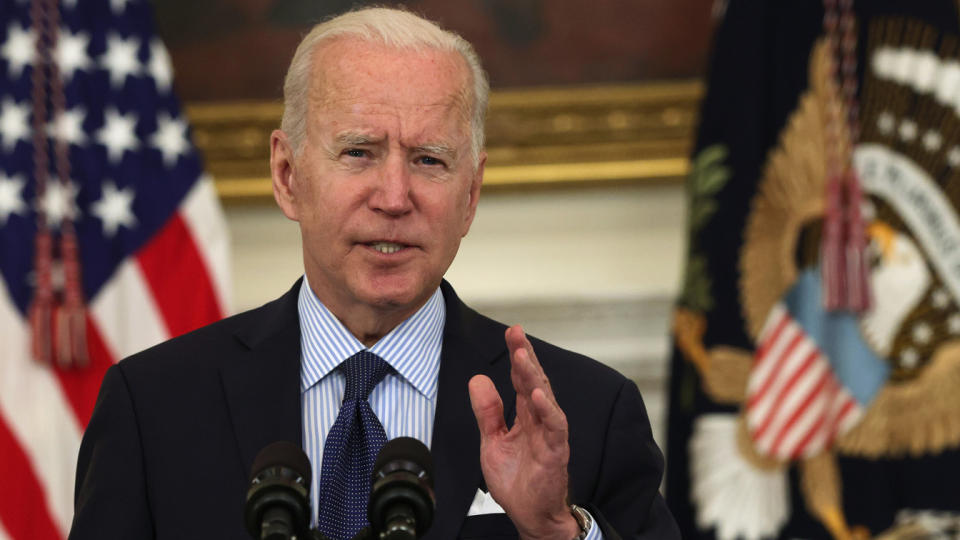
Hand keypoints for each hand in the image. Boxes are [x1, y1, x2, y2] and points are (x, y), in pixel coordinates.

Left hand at [468, 325, 579, 539]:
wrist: (529, 515)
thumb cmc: (517, 481)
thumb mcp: (492, 442)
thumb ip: (487, 412)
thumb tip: (478, 379)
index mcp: (525, 416)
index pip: (521, 380)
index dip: (517, 356)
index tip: (512, 333)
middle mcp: (539, 420)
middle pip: (534, 381)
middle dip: (525, 356)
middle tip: (517, 334)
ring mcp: (550, 434)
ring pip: (545, 399)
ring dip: (534, 377)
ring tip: (523, 357)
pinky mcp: (556, 452)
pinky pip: (555, 427)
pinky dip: (548, 410)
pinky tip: (539, 395)